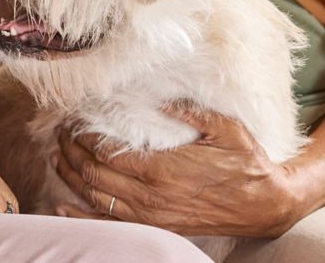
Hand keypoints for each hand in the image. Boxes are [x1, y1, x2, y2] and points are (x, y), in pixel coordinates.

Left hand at [53, 106, 308, 237]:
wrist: (265, 206)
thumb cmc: (247, 164)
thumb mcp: (223, 127)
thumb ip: (188, 111)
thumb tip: (158, 97)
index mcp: (161, 168)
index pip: (105, 152)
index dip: (83, 136)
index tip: (74, 121)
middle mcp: (149, 195)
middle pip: (93, 174)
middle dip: (71, 152)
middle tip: (61, 133)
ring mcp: (151, 215)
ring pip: (95, 197)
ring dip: (72, 177)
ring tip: (60, 156)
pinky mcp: (155, 227)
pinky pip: (109, 222)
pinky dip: (82, 214)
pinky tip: (63, 204)